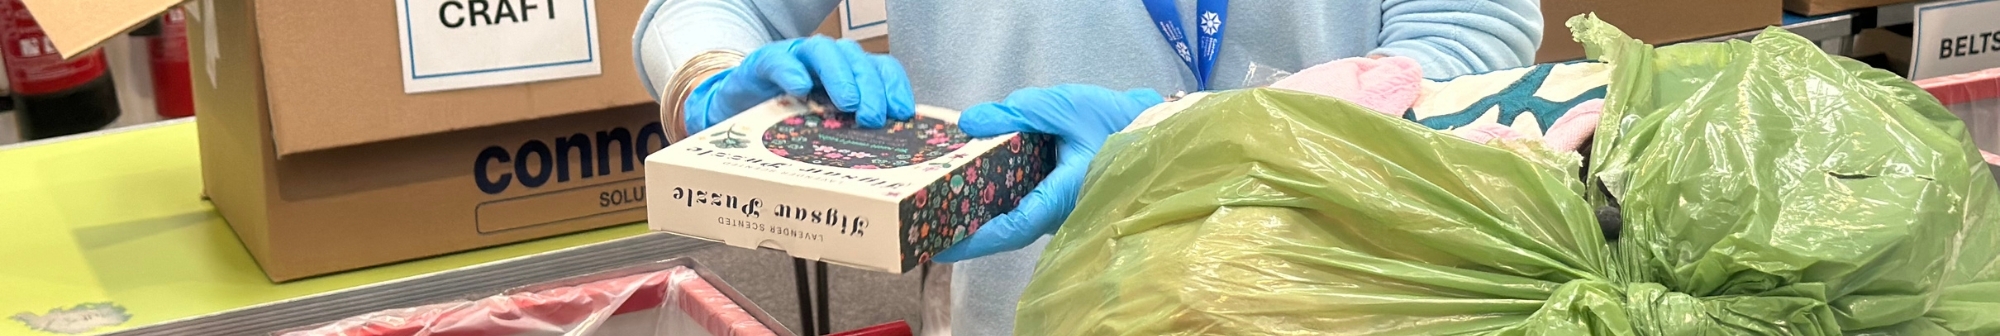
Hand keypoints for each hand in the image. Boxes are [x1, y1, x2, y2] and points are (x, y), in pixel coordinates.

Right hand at [683, 36, 913, 133]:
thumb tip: (886, 159)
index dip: (894, 87)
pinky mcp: (765, 62)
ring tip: (846, 103)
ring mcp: (797, 57)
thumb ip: (850, 133)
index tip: (902, 113)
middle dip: (870, 88)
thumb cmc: (787, 120)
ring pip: (825, 52)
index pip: (881, 69)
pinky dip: (791, 72)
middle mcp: (827, 61)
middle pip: (857, 60)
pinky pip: (779, 60)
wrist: (738, 109)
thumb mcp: (824, 130)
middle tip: (872, 117)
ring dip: (840, 76)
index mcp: (849, 74)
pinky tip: (800, 89)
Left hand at [932, 84, 1164, 262]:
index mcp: (1063, 196)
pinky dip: (993, 197)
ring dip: (977, 212)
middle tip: (924, 222)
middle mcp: (1058, 212)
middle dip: (966, 227)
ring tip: (935, 202)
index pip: (1014, 227)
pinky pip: (1020, 204)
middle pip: (1005, 228)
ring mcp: (1056, 208)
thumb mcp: (1064, 106)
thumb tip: (970, 123)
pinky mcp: (1054, 198)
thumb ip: (1017, 111)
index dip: (977, 239)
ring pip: (1012, 217)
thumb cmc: (1113, 120)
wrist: (1147, 128)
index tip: (942, 246)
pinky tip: (968, 182)